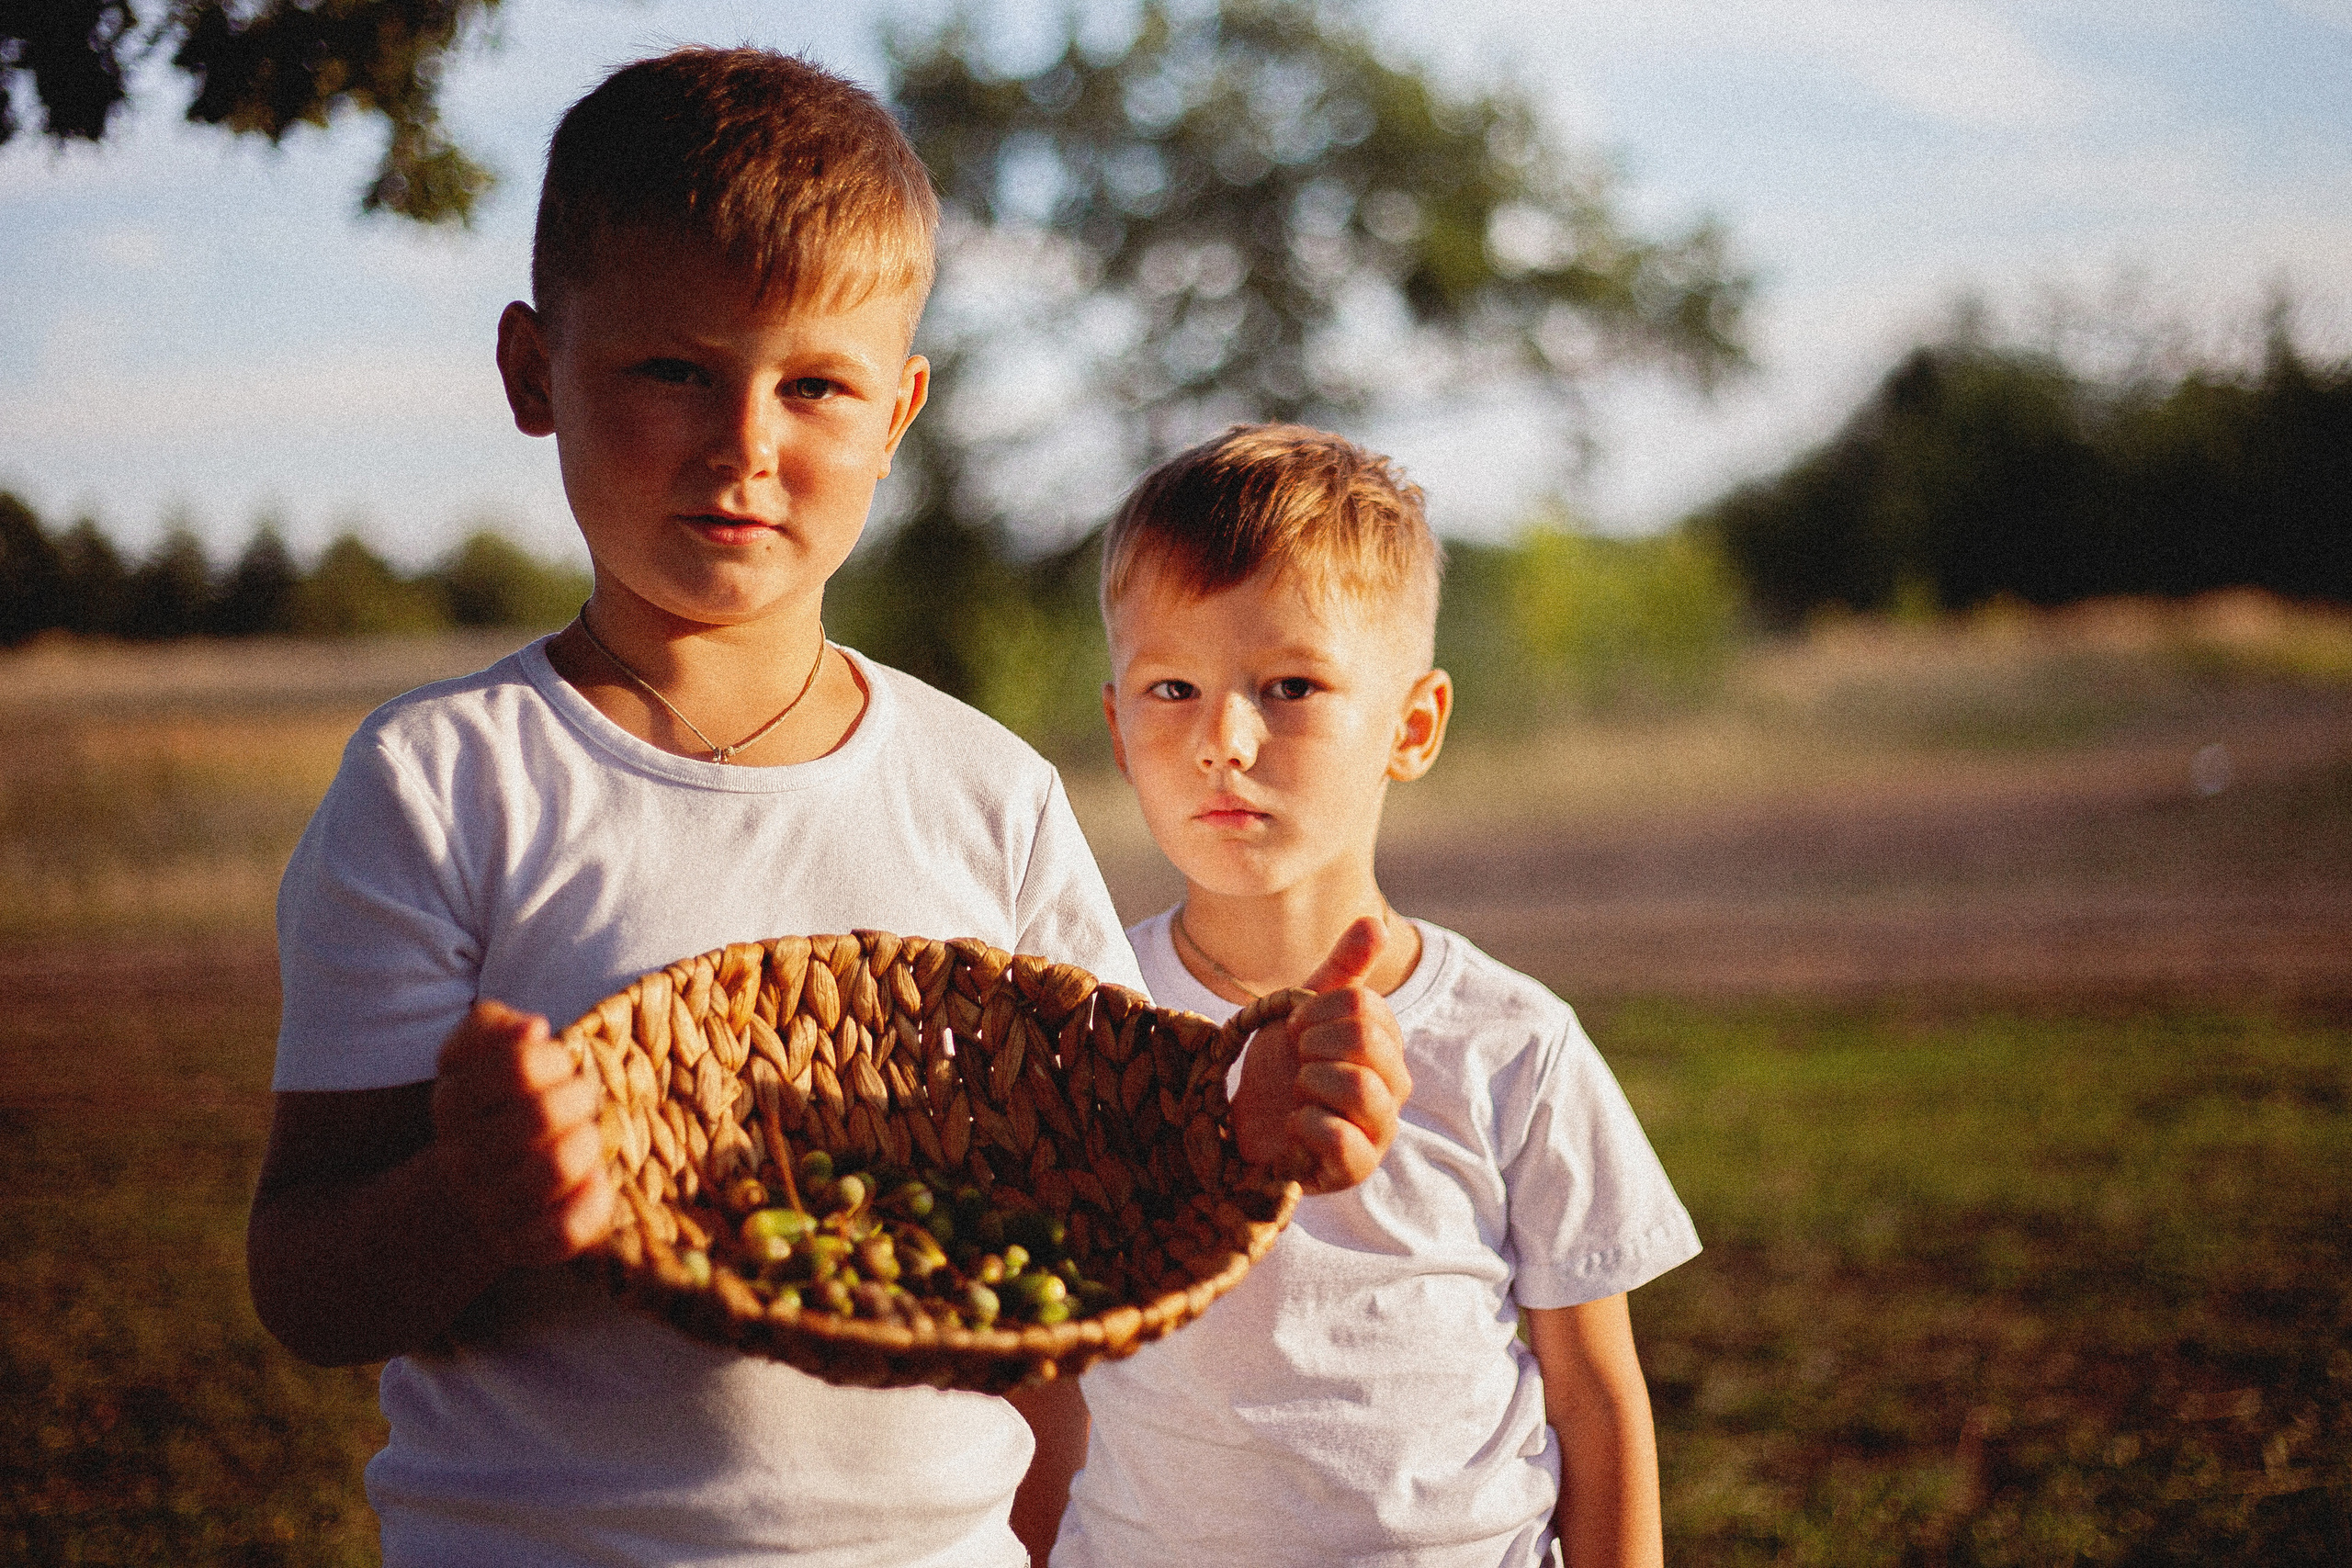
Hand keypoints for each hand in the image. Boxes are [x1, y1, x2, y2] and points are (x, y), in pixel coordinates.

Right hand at [430, 1000, 614, 1268]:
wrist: (482, 1177)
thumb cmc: (501, 1099)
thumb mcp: (484, 1049)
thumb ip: (496, 1025)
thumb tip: (532, 1029)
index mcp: (453, 1100)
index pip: (516, 1067)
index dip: (554, 1059)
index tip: (562, 1062)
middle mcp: (462, 1156)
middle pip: (541, 1114)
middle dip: (578, 1097)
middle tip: (583, 1097)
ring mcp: (489, 1204)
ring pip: (554, 1168)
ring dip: (587, 1143)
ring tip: (587, 1136)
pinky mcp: (521, 1244)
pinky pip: (563, 1230)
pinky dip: (591, 1201)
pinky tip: (595, 1182)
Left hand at [1232, 917, 1412, 1193]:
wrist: (1245, 1123)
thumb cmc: (1282, 1067)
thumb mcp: (1305, 1010)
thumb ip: (1343, 970)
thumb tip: (1375, 922)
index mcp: (1386, 1045)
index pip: (1366, 1006)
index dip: (1315, 1010)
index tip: (1294, 1028)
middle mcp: (1394, 1088)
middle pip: (1367, 1039)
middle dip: (1312, 1042)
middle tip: (1295, 1059)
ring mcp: (1378, 1131)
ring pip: (1360, 1086)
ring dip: (1309, 1081)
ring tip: (1297, 1092)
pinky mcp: (1355, 1170)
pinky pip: (1342, 1139)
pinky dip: (1304, 1123)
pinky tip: (1294, 1123)